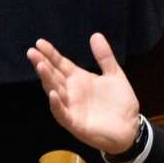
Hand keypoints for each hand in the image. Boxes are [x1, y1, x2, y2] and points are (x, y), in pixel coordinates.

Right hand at [28, 35, 141, 155]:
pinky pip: (63, 114)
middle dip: (42, 64)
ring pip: (55, 92)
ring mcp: (72, 107)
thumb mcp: (114, 75)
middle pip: (54, 76)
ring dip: (47, 80)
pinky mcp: (75, 123)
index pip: (61, 64)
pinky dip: (57, 105)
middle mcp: (72, 92)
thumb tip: (95, 35)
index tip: (39, 42)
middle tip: (32, 52)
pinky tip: (53, 94)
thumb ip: (104, 57)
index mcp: (79, 79)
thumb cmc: (120, 103)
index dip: (51, 54)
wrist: (131, 128)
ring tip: (40, 66)